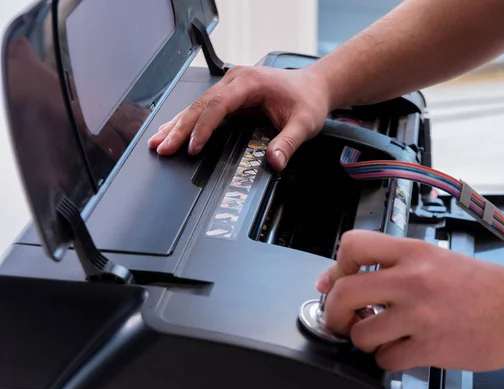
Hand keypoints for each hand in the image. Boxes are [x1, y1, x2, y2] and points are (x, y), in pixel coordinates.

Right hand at [148, 65, 330, 170]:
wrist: (313, 87)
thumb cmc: (307, 100)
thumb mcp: (304, 124)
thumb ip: (288, 143)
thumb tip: (275, 161)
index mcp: (250, 82)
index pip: (218, 105)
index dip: (203, 127)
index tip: (193, 147)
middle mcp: (236, 80)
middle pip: (200, 104)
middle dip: (180, 128)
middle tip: (162, 147)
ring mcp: (230, 86)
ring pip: (197, 105)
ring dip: (178, 124)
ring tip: (158, 141)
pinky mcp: (230, 95)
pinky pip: (204, 108)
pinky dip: (188, 121)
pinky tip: (172, 130)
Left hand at [316, 230, 503, 372]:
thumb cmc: (485, 286)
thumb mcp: (436, 259)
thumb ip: (393, 265)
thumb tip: (348, 277)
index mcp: (414, 252)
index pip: (353, 245)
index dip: (337, 267)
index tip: (337, 282)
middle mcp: (414, 279)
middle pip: (345, 292)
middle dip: (334, 311)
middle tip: (341, 318)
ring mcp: (422, 315)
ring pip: (361, 332)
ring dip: (362, 339)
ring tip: (379, 336)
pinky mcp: (432, 347)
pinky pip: (386, 359)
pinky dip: (387, 359)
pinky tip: (401, 351)